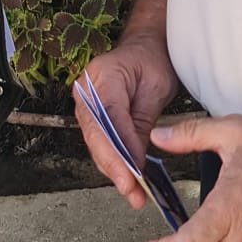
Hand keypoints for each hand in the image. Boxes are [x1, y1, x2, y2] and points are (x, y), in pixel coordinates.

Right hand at [75, 35, 179, 207]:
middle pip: (96, 135)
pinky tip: (127, 180)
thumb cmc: (152, 62)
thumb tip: (136, 159)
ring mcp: (84, 104)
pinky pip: (100, 142)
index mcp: (103, 76)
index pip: (108, 118)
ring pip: (95, 143)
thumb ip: (142, 121)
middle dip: (113, 167)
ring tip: (133, 194)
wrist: (143, 47)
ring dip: (113, 170)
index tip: (134, 172)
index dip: (120, 149)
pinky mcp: (91, 116)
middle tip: (131, 191)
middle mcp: (86, 91)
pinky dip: (113, 162)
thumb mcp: (156, 87)